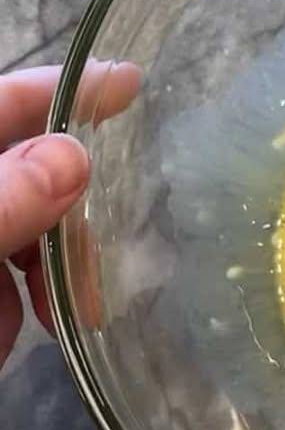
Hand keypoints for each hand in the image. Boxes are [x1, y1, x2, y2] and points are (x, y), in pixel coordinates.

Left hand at [0, 62, 140, 369]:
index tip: (128, 86)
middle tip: (85, 288)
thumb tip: (69, 156)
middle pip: (18, 179)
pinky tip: (5, 343)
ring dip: (30, 288)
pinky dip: (6, 319)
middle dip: (55, 226)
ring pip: (15, 244)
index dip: (57, 93)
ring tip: (24, 333)